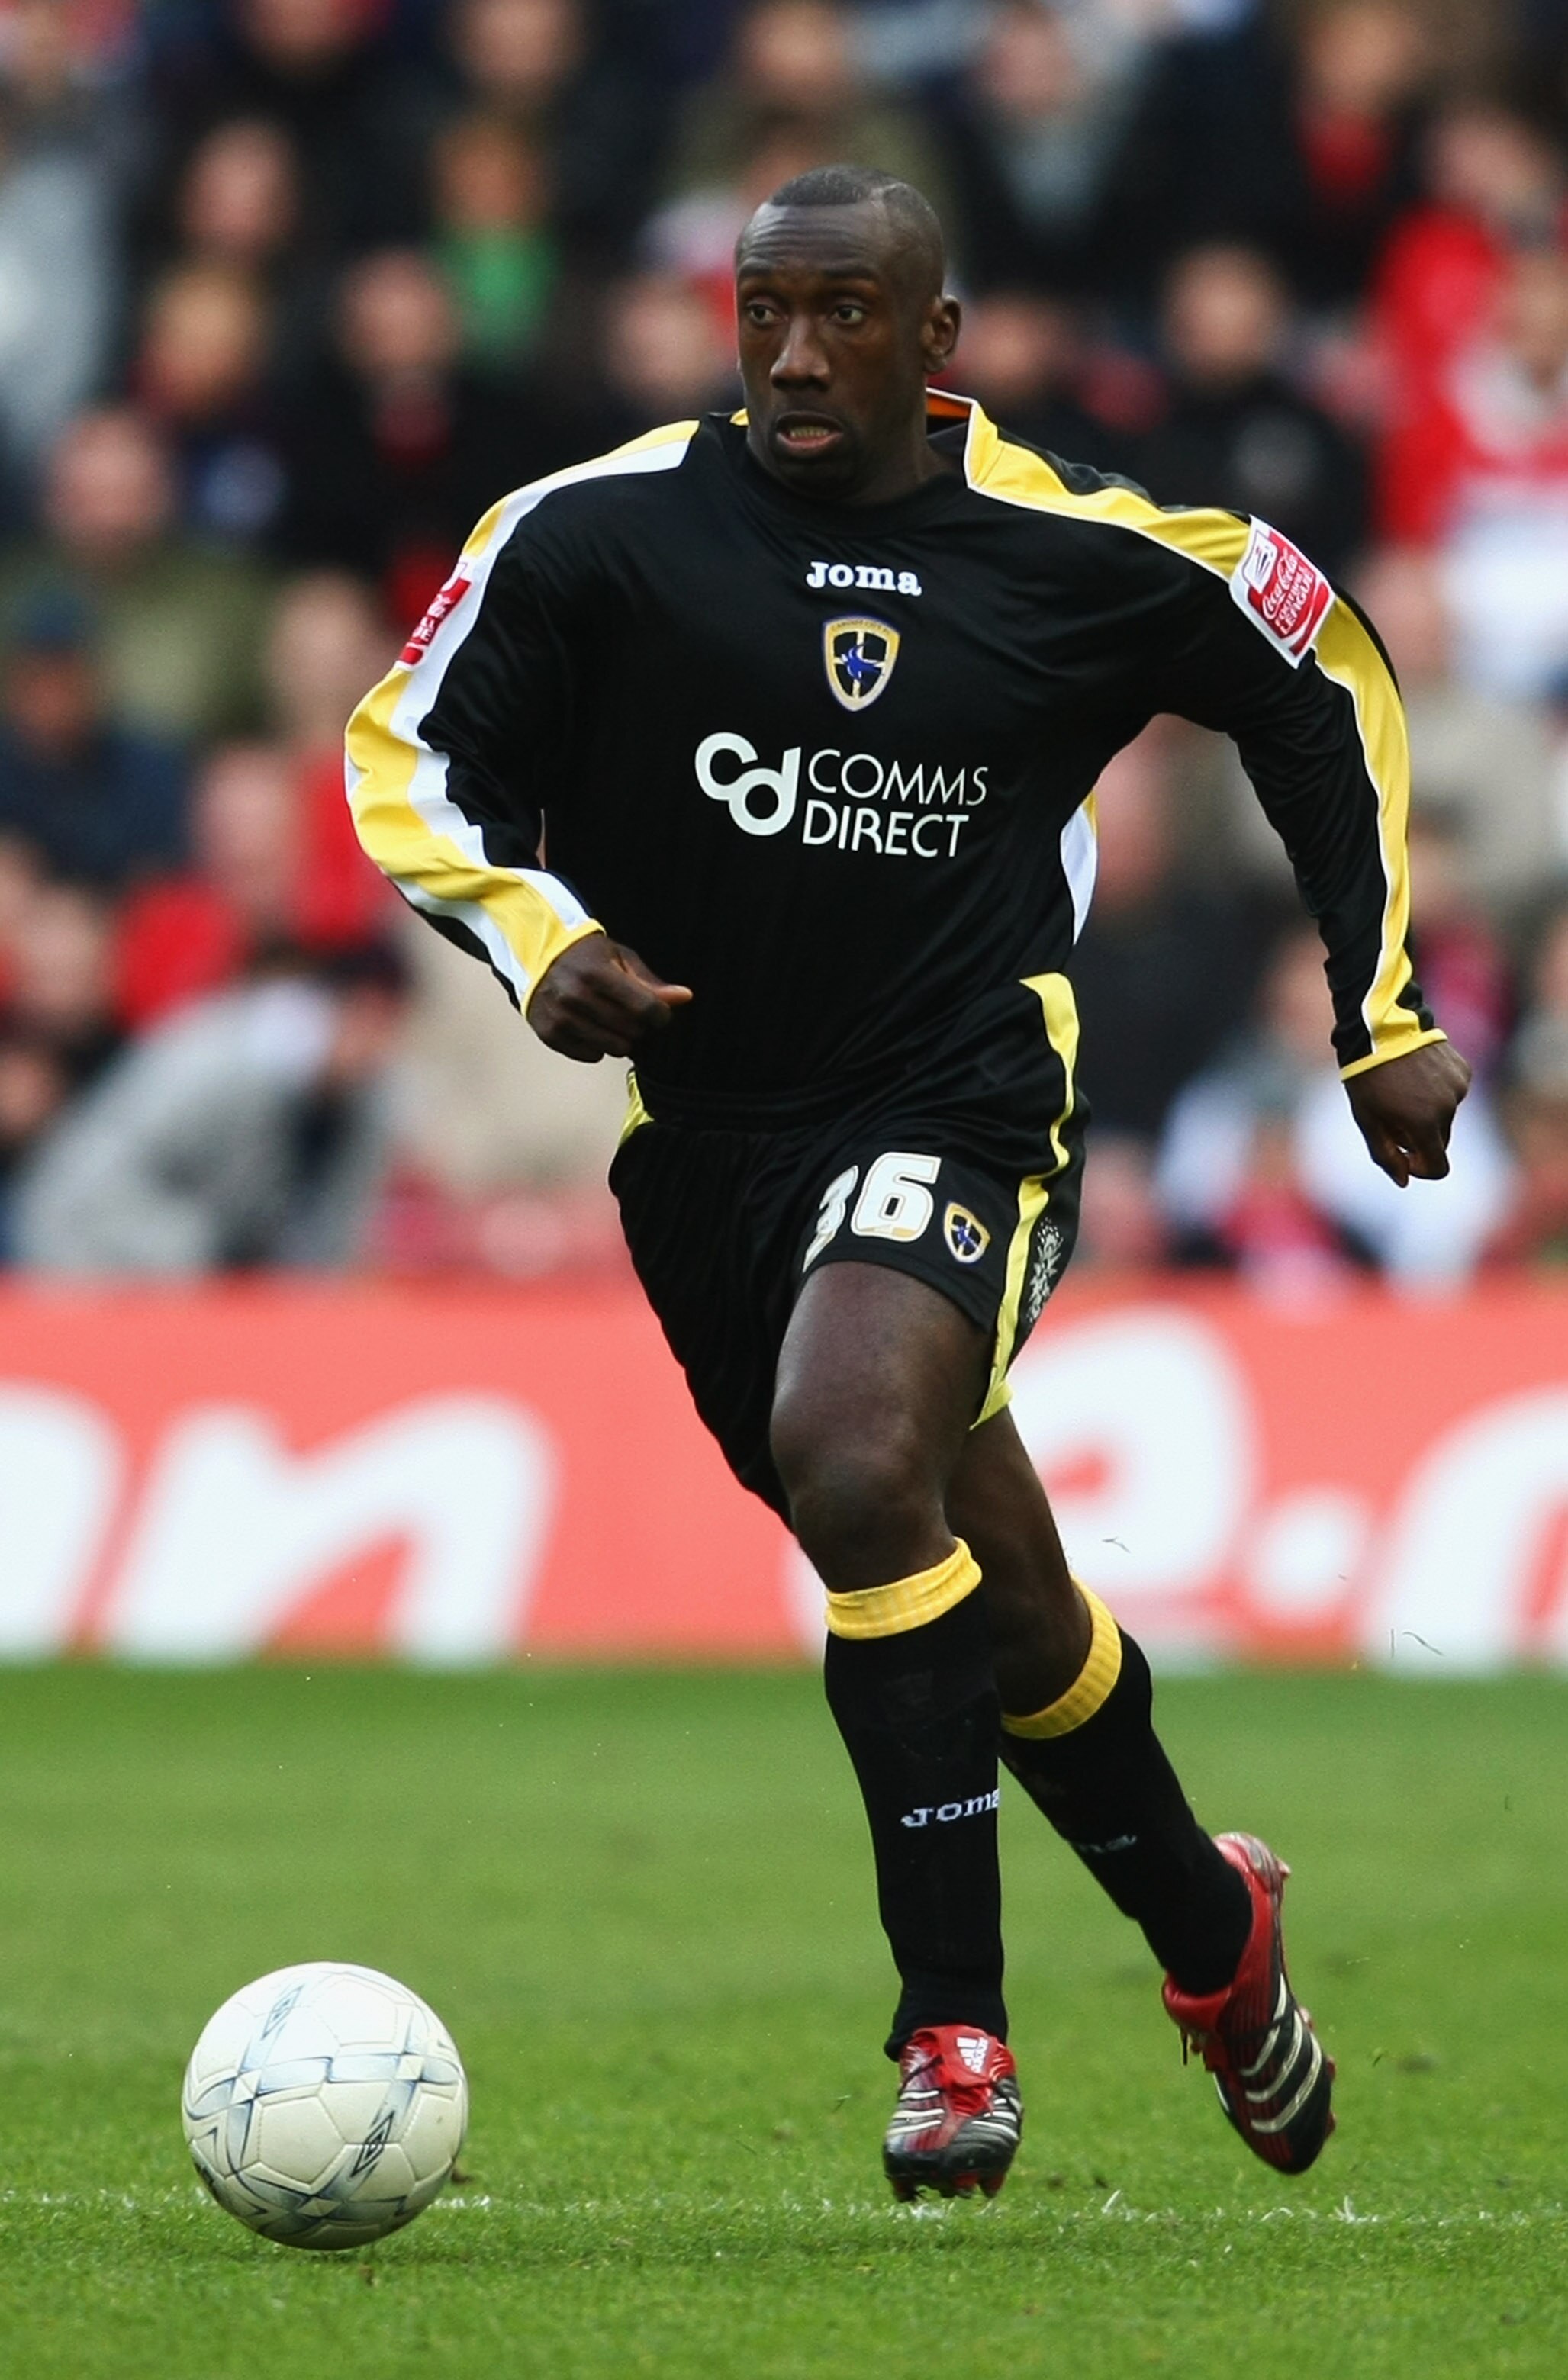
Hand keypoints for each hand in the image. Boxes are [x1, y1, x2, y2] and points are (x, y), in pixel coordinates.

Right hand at [528, 932, 691, 1061]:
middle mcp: (575, 996)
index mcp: (596, 973)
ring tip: (610, 1019)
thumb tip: (684, 997)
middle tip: (629, 1012)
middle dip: (640, 1025)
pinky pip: (592, 1055)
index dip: (661, 1015)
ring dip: (620, 1037)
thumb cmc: (587, 956)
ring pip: (614, 1048)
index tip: (659, 1012)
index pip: (645, 1008)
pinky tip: (591, 1026)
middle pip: (632, 1031)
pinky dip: (597, 1046)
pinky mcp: (549, 1033)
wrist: (539, 957)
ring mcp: (560, 1017)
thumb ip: (650, 982)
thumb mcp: (620, 958)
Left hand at [1345, 1040, 1471, 1185]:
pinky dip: (1437, 1091)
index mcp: (1424, 1124)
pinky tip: (1417, 1073)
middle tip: (1391, 1114)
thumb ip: (1385, 1155)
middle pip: (1439, 1140)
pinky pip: (1452, 1093)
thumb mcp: (1367, 1119)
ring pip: (1445, 1115)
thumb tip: (1403, 1181)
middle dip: (1418, 1136)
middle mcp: (1448, 1108)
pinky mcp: (1463, 1070)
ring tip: (1401, 1087)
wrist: (1381, 1027)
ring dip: (1427, 1112)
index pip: (1438, 1167)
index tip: (1404, 1157)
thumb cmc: (1367, 1076)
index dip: (1421, 1169)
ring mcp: (1458, 1087)